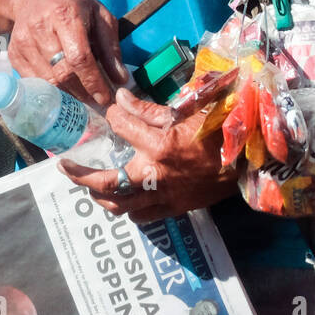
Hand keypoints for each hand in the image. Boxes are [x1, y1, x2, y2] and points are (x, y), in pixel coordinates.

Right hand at [7, 0, 127, 108]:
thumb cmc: (72, 3)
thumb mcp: (99, 15)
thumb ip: (111, 47)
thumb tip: (120, 79)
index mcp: (65, 15)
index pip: (79, 57)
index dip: (93, 81)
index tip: (105, 97)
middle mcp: (41, 28)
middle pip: (62, 73)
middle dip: (82, 92)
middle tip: (97, 101)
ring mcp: (24, 41)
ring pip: (48, 81)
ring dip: (68, 94)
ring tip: (83, 96)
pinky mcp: (14, 53)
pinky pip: (34, 81)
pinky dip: (51, 90)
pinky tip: (64, 87)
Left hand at [58, 88, 237, 223]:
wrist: (249, 160)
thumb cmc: (220, 130)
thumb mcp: (187, 111)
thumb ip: (150, 109)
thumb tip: (120, 99)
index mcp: (160, 145)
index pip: (121, 126)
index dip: (113, 114)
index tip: (112, 109)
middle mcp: (156, 174)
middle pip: (105, 182)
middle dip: (80, 174)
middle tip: (64, 166)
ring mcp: (163, 196)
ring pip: (118, 205)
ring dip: (99, 195)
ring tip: (88, 184)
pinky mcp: (173, 209)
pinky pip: (140, 215)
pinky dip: (126, 207)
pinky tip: (122, 198)